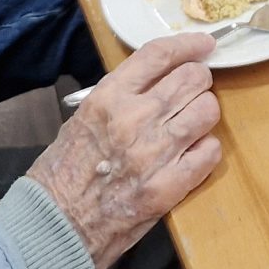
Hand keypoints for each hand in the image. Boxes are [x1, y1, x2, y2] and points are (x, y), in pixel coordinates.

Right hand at [26, 34, 221, 268]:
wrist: (57, 224)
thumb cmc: (66, 171)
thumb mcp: (85, 118)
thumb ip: (122, 95)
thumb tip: (161, 78)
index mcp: (109, 97)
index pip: (159, 54)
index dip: (188, 45)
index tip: (204, 46)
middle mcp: (135, 118)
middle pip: (192, 78)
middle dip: (198, 82)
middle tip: (192, 92)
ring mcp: (156, 152)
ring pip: (207, 110)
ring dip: (204, 114)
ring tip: (190, 125)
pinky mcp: (170, 185)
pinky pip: (210, 151)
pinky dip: (205, 150)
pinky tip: (191, 154)